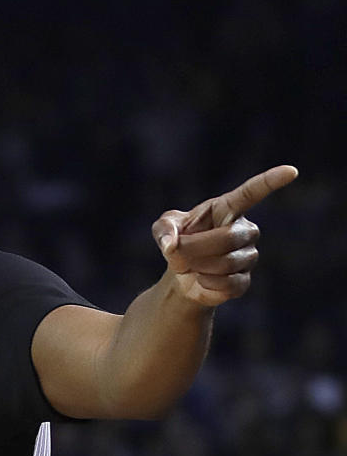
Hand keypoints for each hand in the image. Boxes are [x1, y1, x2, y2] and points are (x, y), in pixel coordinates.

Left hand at [152, 164, 296, 306]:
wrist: (182, 275)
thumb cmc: (177, 242)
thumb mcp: (164, 228)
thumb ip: (163, 229)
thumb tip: (171, 245)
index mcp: (229, 208)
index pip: (252, 192)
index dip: (270, 182)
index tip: (290, 171)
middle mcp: (245, 229)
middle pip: (227, 238)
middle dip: (195, 248)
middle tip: (178, 253)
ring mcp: (249, 256)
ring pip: (225, 263)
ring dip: (198, 266)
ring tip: (191, 265)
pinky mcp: (244, 281)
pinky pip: (227, 283)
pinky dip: (206, 283)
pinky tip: (202, 278)